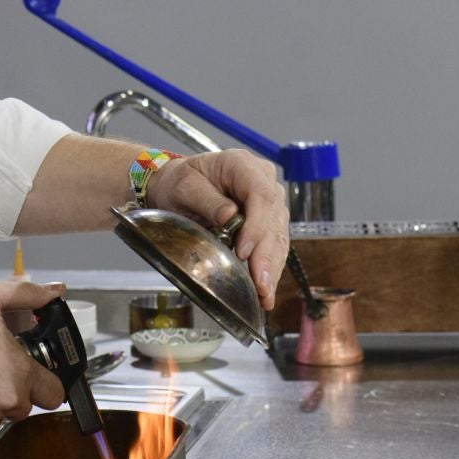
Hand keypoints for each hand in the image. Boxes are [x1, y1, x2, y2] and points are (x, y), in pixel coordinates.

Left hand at [145, 150, 288, 309]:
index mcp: (242, 165)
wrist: (180, 185)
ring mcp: (269, 200)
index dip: (256, 225)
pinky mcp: (268, 219)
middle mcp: (262, 180)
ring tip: (265, 293)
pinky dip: (270, 266)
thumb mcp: (184, 187)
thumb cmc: (180, 182)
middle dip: (266, 255)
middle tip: (260, 284)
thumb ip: (207, 201)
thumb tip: (230, 217)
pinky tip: (266, 287)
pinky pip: (274, 243)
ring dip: (272, 266)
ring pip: (278, 235)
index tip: (244, 251)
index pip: (261, 194)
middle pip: (273, 219)